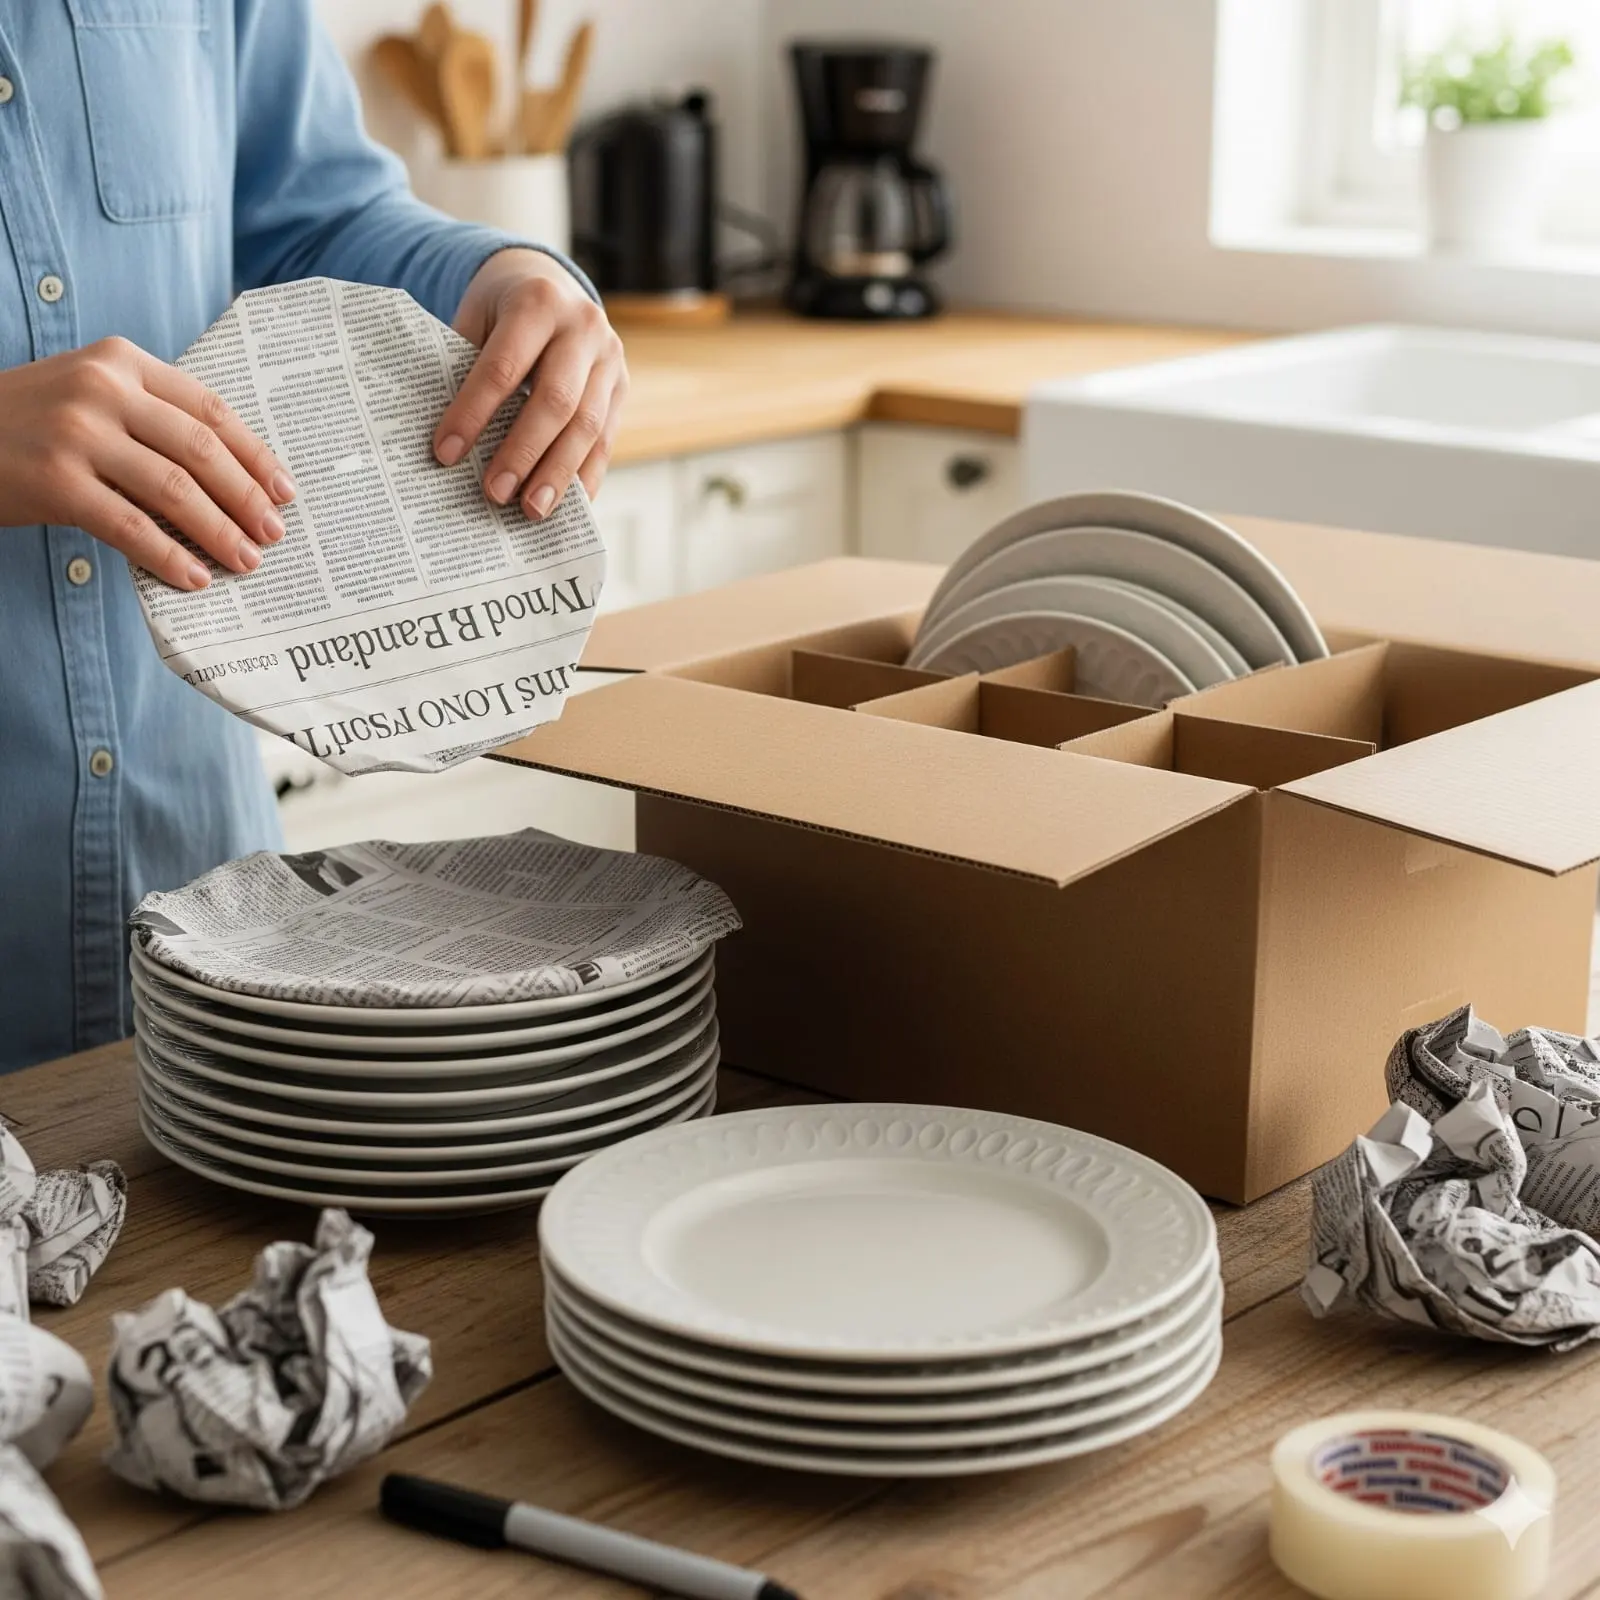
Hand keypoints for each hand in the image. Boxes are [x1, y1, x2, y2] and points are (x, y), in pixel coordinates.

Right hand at [0, 338, 293, 589]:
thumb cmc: (31, 423)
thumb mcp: (92, 396)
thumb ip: (153, 418)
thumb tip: (235, 479)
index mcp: (123, 360)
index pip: (210, 409)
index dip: (255, 455)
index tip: (285, 491)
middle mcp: (103, 388)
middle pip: (201, 450)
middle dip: (246, 498)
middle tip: (275, 534)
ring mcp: (78, 433)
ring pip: (174, 489)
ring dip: (219, 532)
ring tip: (246, 562)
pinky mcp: (56, 480)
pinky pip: (130, 525)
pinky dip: (170, 555)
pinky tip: (194, 577)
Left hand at [433, 248, 627, 516]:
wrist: (552, 284)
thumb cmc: (501, 311)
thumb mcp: (477, 318)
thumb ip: (466, 367)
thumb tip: (450, 443)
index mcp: (537, 302)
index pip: (503, 367)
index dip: (473, 412)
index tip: (446, 454)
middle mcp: (583, 328)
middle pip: (555, 401)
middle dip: (523, 453)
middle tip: (495, 494)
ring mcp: (610, 359)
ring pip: (588, 427)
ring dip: (558, 475)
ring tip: (531, 511)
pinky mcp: (622, 388)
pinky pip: (607, 441)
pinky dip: (585, 477)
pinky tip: (567, 507)